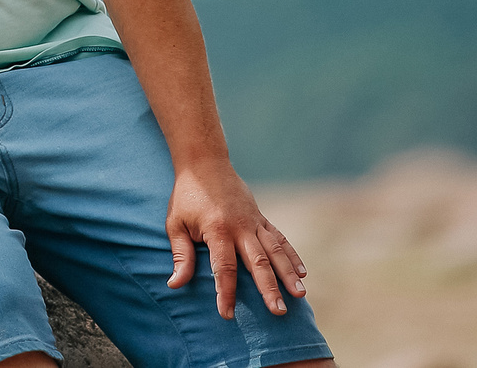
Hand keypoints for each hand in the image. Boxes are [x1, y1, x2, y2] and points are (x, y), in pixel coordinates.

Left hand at [165, 158, 306, 318]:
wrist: (205, 162)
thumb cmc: (187, 196)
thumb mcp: (175, 223)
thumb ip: (181, 255)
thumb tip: (174, 284)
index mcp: (217, 230)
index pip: (224, 268)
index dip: (225, 292)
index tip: (228, 314)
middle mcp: (240, 227)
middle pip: (257, 262)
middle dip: (268, 289)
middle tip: (277, 312)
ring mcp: (254, 221)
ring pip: (275, 251)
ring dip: (287, 274)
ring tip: (300, 295)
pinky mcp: (261, 218)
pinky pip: (280, 238)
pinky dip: (292, 255)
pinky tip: (302, 273)